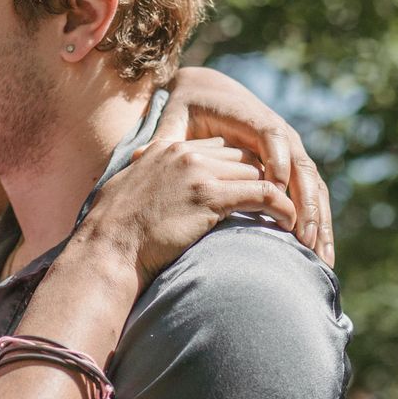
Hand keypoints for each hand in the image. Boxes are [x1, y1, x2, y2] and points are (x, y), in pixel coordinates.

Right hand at [79, 137, 297, 281]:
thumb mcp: (125, 192)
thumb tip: (145, 188)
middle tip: (277, 203)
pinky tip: (289, 222)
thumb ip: (144, 180)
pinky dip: (281, 207)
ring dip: (276, 194)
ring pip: (256, 172)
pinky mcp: (210, 197)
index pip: (216, 148)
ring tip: (290, 216)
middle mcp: (184, 154)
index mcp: (165, 149)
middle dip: (261, 179)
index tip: (248, 190)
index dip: (236, 169)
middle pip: (240, 157)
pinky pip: (262, 194)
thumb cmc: (110, 233)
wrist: (107, 250)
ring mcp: (198, 172)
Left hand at [158, 67, 333, 265]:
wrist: (209, 93)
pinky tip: (321, 254)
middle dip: (306, 204)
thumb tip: (141, 154)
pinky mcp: (294, 168)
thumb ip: (165, 136)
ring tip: (320, 256)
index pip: (272, 138)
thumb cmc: (189, 109)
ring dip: (319, 221)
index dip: (275, 164)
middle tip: (303, 238)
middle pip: (302, 168)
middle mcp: (280, 134)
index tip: (273, 193)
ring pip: (314, 187)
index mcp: (253, 119)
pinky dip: (319, 223)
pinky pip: (313, 196)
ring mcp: (292, 152)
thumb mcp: (175, 118)